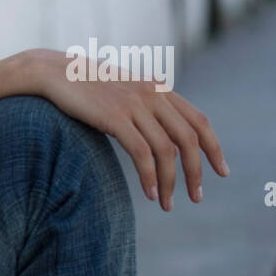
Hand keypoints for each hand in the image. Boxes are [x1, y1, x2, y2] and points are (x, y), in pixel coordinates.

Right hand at [19, 48, 230, 211]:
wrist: (54, 71)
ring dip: (171, 182)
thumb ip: (143, 106)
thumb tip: (157, 134)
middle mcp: (153, 95)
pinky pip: (141, 153)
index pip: (199, 121)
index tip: (221, 172)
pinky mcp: (114, 117)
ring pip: (166, 150)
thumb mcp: (123, 92)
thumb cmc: (84, 86)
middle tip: (197, 197)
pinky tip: (149, 193)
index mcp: (159, 89)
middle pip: (188, 139)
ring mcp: (134, 105)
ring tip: (167, 204)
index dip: (214, 148)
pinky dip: (149, 176)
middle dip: (196, 172)